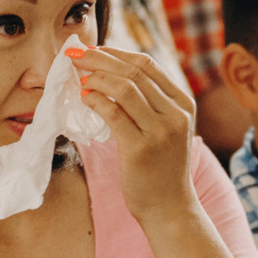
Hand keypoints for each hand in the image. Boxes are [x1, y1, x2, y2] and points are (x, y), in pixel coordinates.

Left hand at [71, 45, 197, 220]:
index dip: (116, 53)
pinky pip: (114, 114)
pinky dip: (95, 101)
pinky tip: (84, 98)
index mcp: (183, 103)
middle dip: (99, 58)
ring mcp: (160, 131)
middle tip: (74, 54)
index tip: (92, 49)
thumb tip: (109, 73)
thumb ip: (148, 103)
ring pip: (124, 88)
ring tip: (77, 77)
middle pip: (134, 72)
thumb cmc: (160, 168)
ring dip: (95, 77)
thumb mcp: (165, 129)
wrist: (170, 208)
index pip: (147, 65)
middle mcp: (176, 113)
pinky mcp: (141, 149)